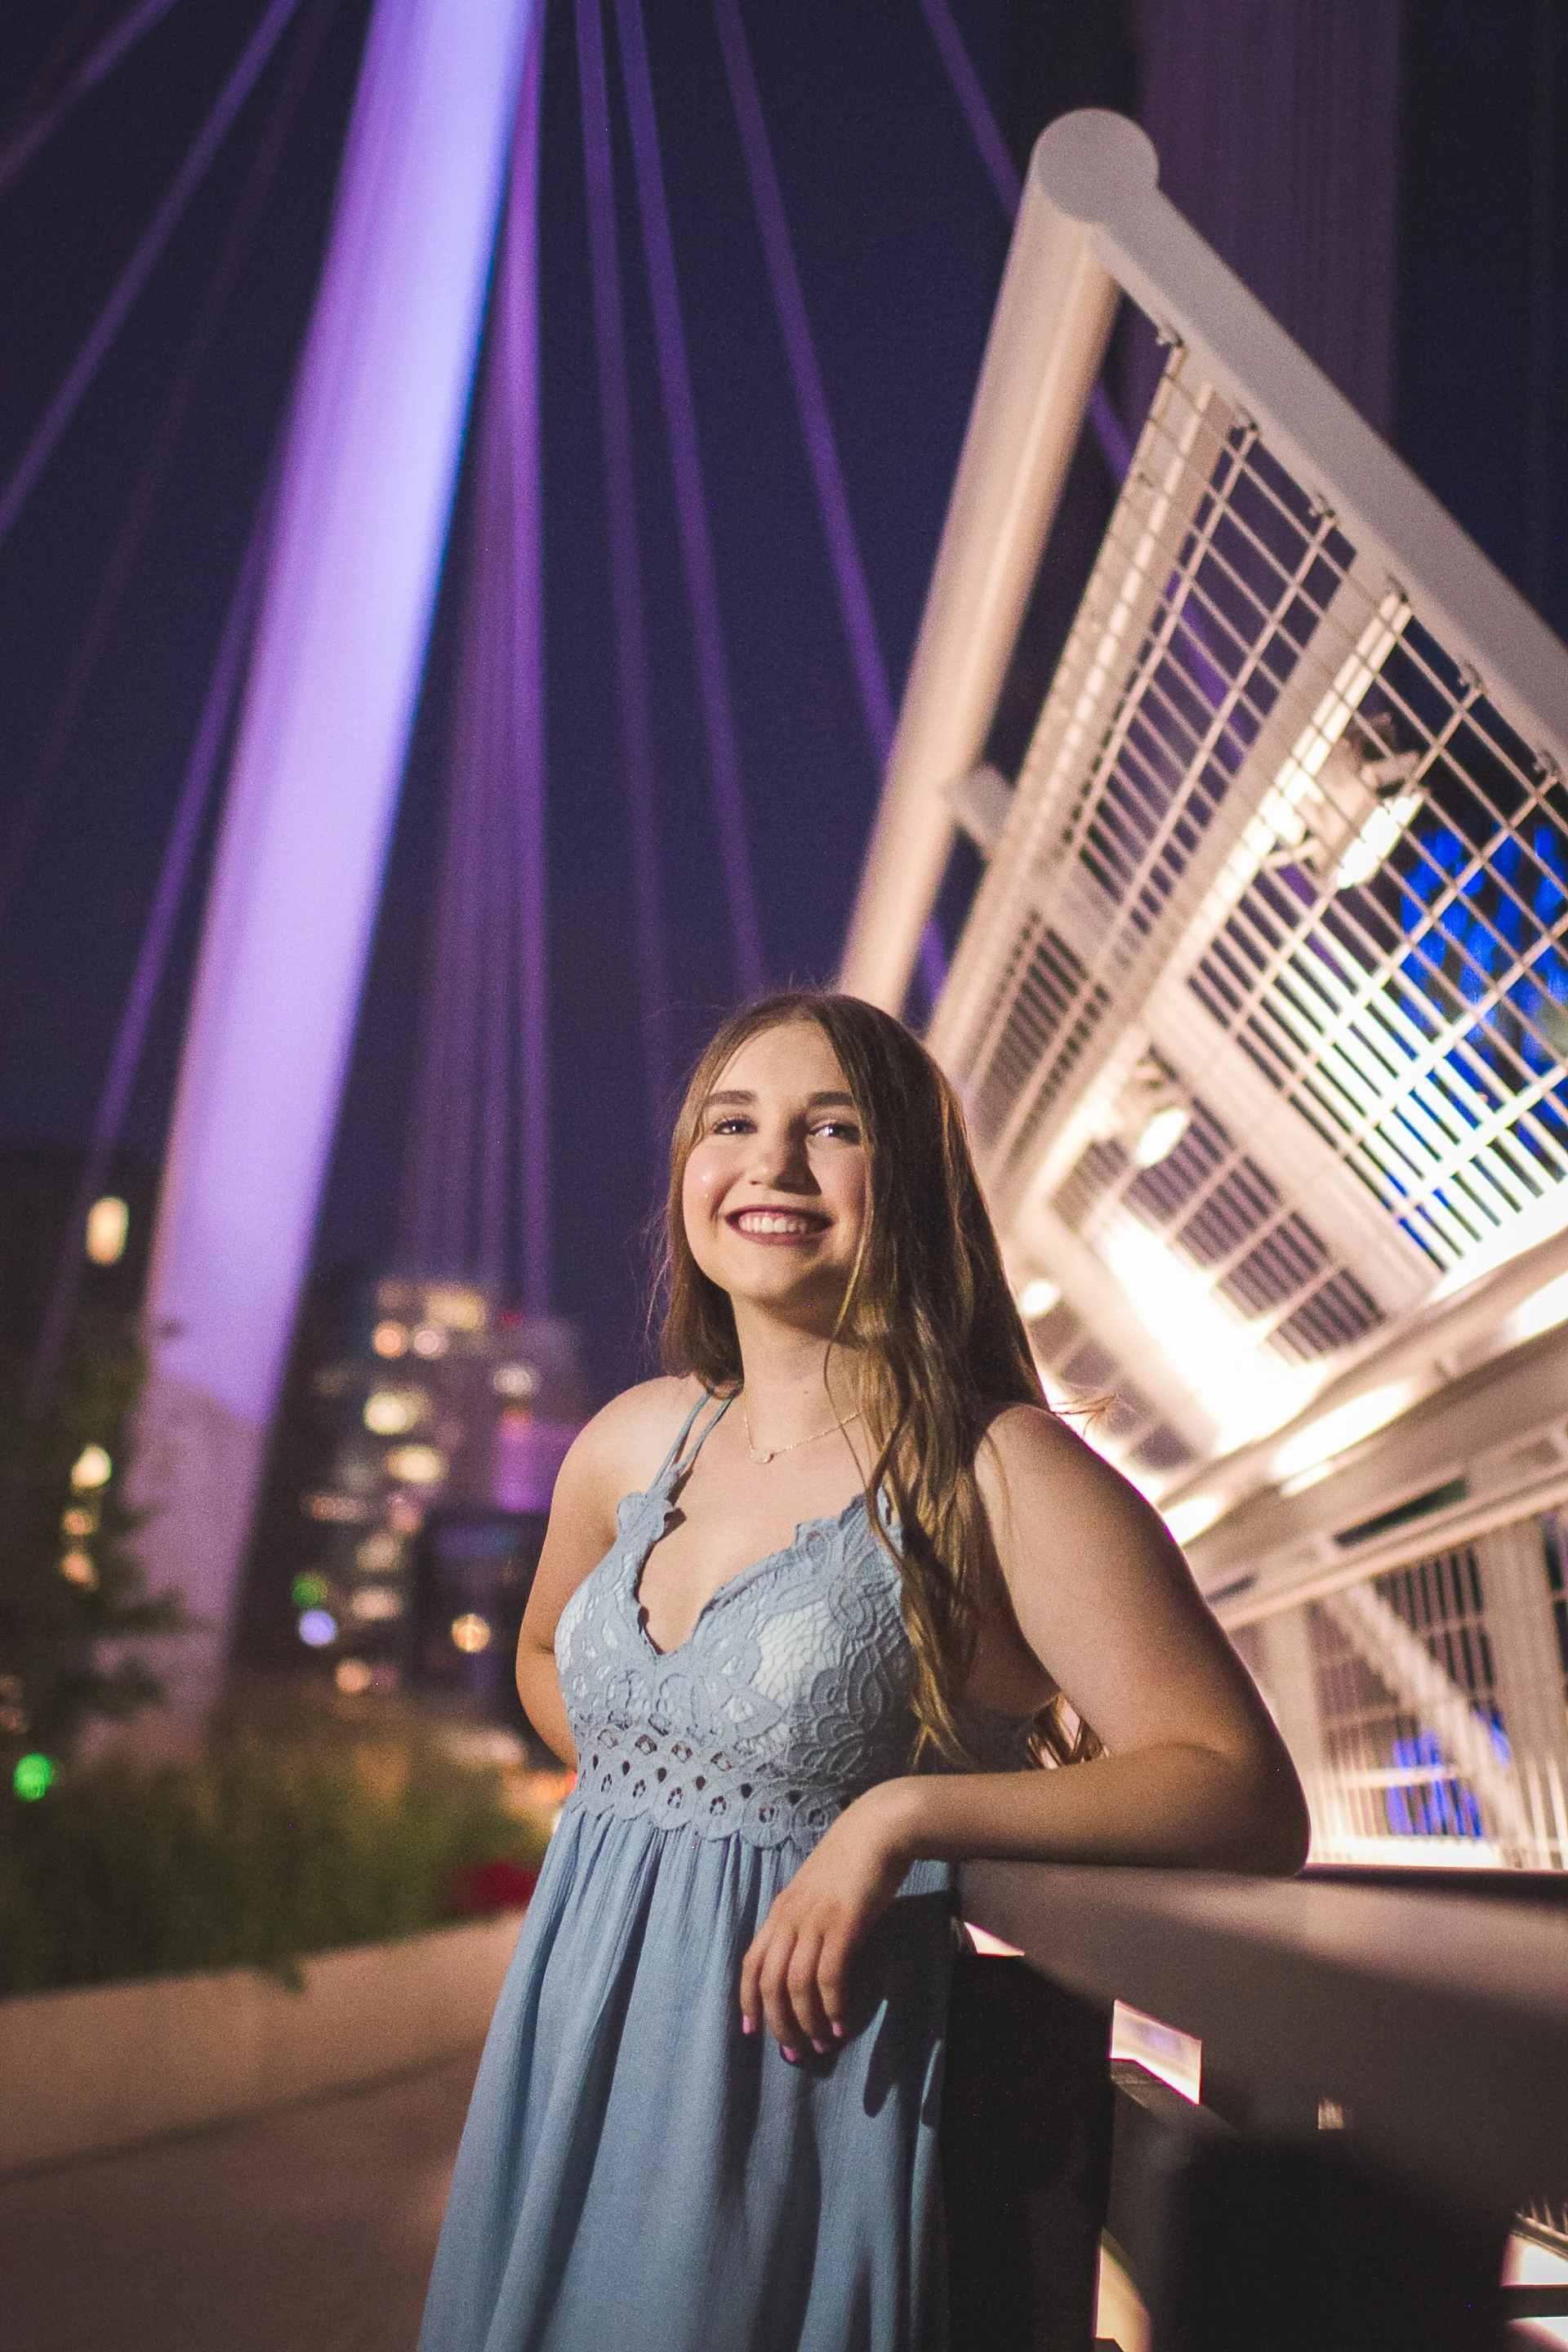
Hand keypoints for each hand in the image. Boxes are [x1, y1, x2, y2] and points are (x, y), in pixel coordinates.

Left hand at [739, 1781, 913, 2058]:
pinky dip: (832, 2006)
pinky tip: (842, 2024)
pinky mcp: (843, 1924)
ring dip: (808, 2022)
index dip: (748, 2000)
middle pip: (770, 1982)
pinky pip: (829, 1976)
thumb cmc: (851, 1861)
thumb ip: (806, 1922)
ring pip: (797, 1985)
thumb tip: (807, 1960)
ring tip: (823, 2044)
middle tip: (794, 2052)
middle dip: (779, 2024)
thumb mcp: (816, 1893)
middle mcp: (790, 1918)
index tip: (751, 2030)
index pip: (751, 1963)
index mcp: (780, 1911)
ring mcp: (815, 1920)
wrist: (878, 1830)